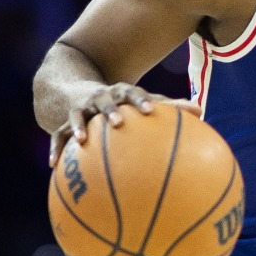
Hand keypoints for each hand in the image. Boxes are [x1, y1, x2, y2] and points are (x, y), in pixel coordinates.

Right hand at [50, 84, 199, 165]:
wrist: (76, 89)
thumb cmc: (120, 102)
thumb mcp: (141, 101)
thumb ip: (170, 107)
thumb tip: (202, 111)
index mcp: (121, 93)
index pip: (134, 93)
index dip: (142, 100)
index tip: (152, 111)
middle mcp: (100, 98)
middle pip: (105, 101)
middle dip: (111, 110)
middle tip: (118, 122)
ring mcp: (81, 109)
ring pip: (78, 116)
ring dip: (79, 127)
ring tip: (81, 141)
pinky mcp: (63, 121)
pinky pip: (58, 136)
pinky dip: (56, 149)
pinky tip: (53, 165)